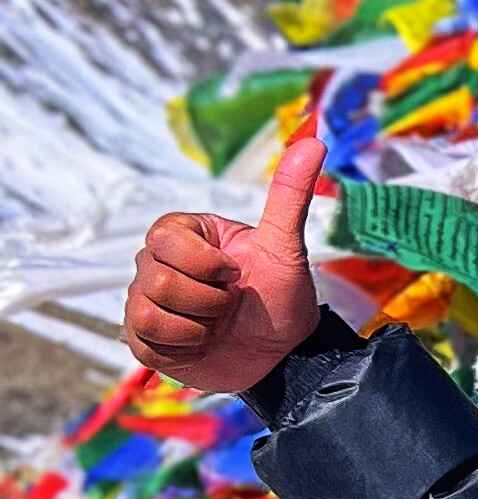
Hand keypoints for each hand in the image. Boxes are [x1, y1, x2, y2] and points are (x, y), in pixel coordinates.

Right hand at [124, 125, 326, 394]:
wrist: (283, 358)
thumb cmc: (283, 300)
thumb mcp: (286, 248)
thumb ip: (290, 195)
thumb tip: (313, 140)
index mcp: (184, 235)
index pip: (164, 237)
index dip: (205, 263)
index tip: (234, 272)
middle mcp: (156, 263)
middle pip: (157, 277)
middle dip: (209, 299)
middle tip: (231, 304)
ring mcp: (146, 299)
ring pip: (149, 309)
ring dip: (198, 325)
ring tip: (218, 325)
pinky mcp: (143, 338)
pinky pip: (144, 338)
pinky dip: (183, 346)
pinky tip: (202, 344)